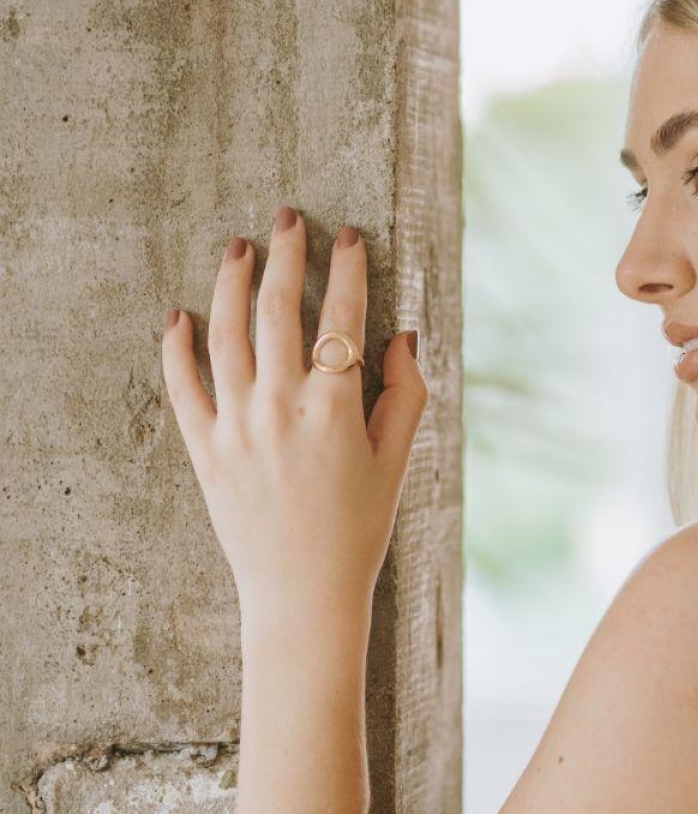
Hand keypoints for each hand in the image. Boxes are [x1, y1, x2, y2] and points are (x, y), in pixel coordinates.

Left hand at [160, 206, 427, 619]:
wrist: (303, 594)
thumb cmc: (359, 529)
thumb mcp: (396, 462)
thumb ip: (405, 394)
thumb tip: (402, 336)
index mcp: (335, 409)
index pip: (341, 318)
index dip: (348, 270)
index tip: (347, 236)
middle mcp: (280, 407)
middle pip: (278, 310)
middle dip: (286, 256)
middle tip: (287, 219)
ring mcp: (236, 427)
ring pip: (226, 335)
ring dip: (232, 283)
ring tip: (238, 247)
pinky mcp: (205, 450)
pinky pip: (182, 387)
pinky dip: (176, 347)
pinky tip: (178, 315)